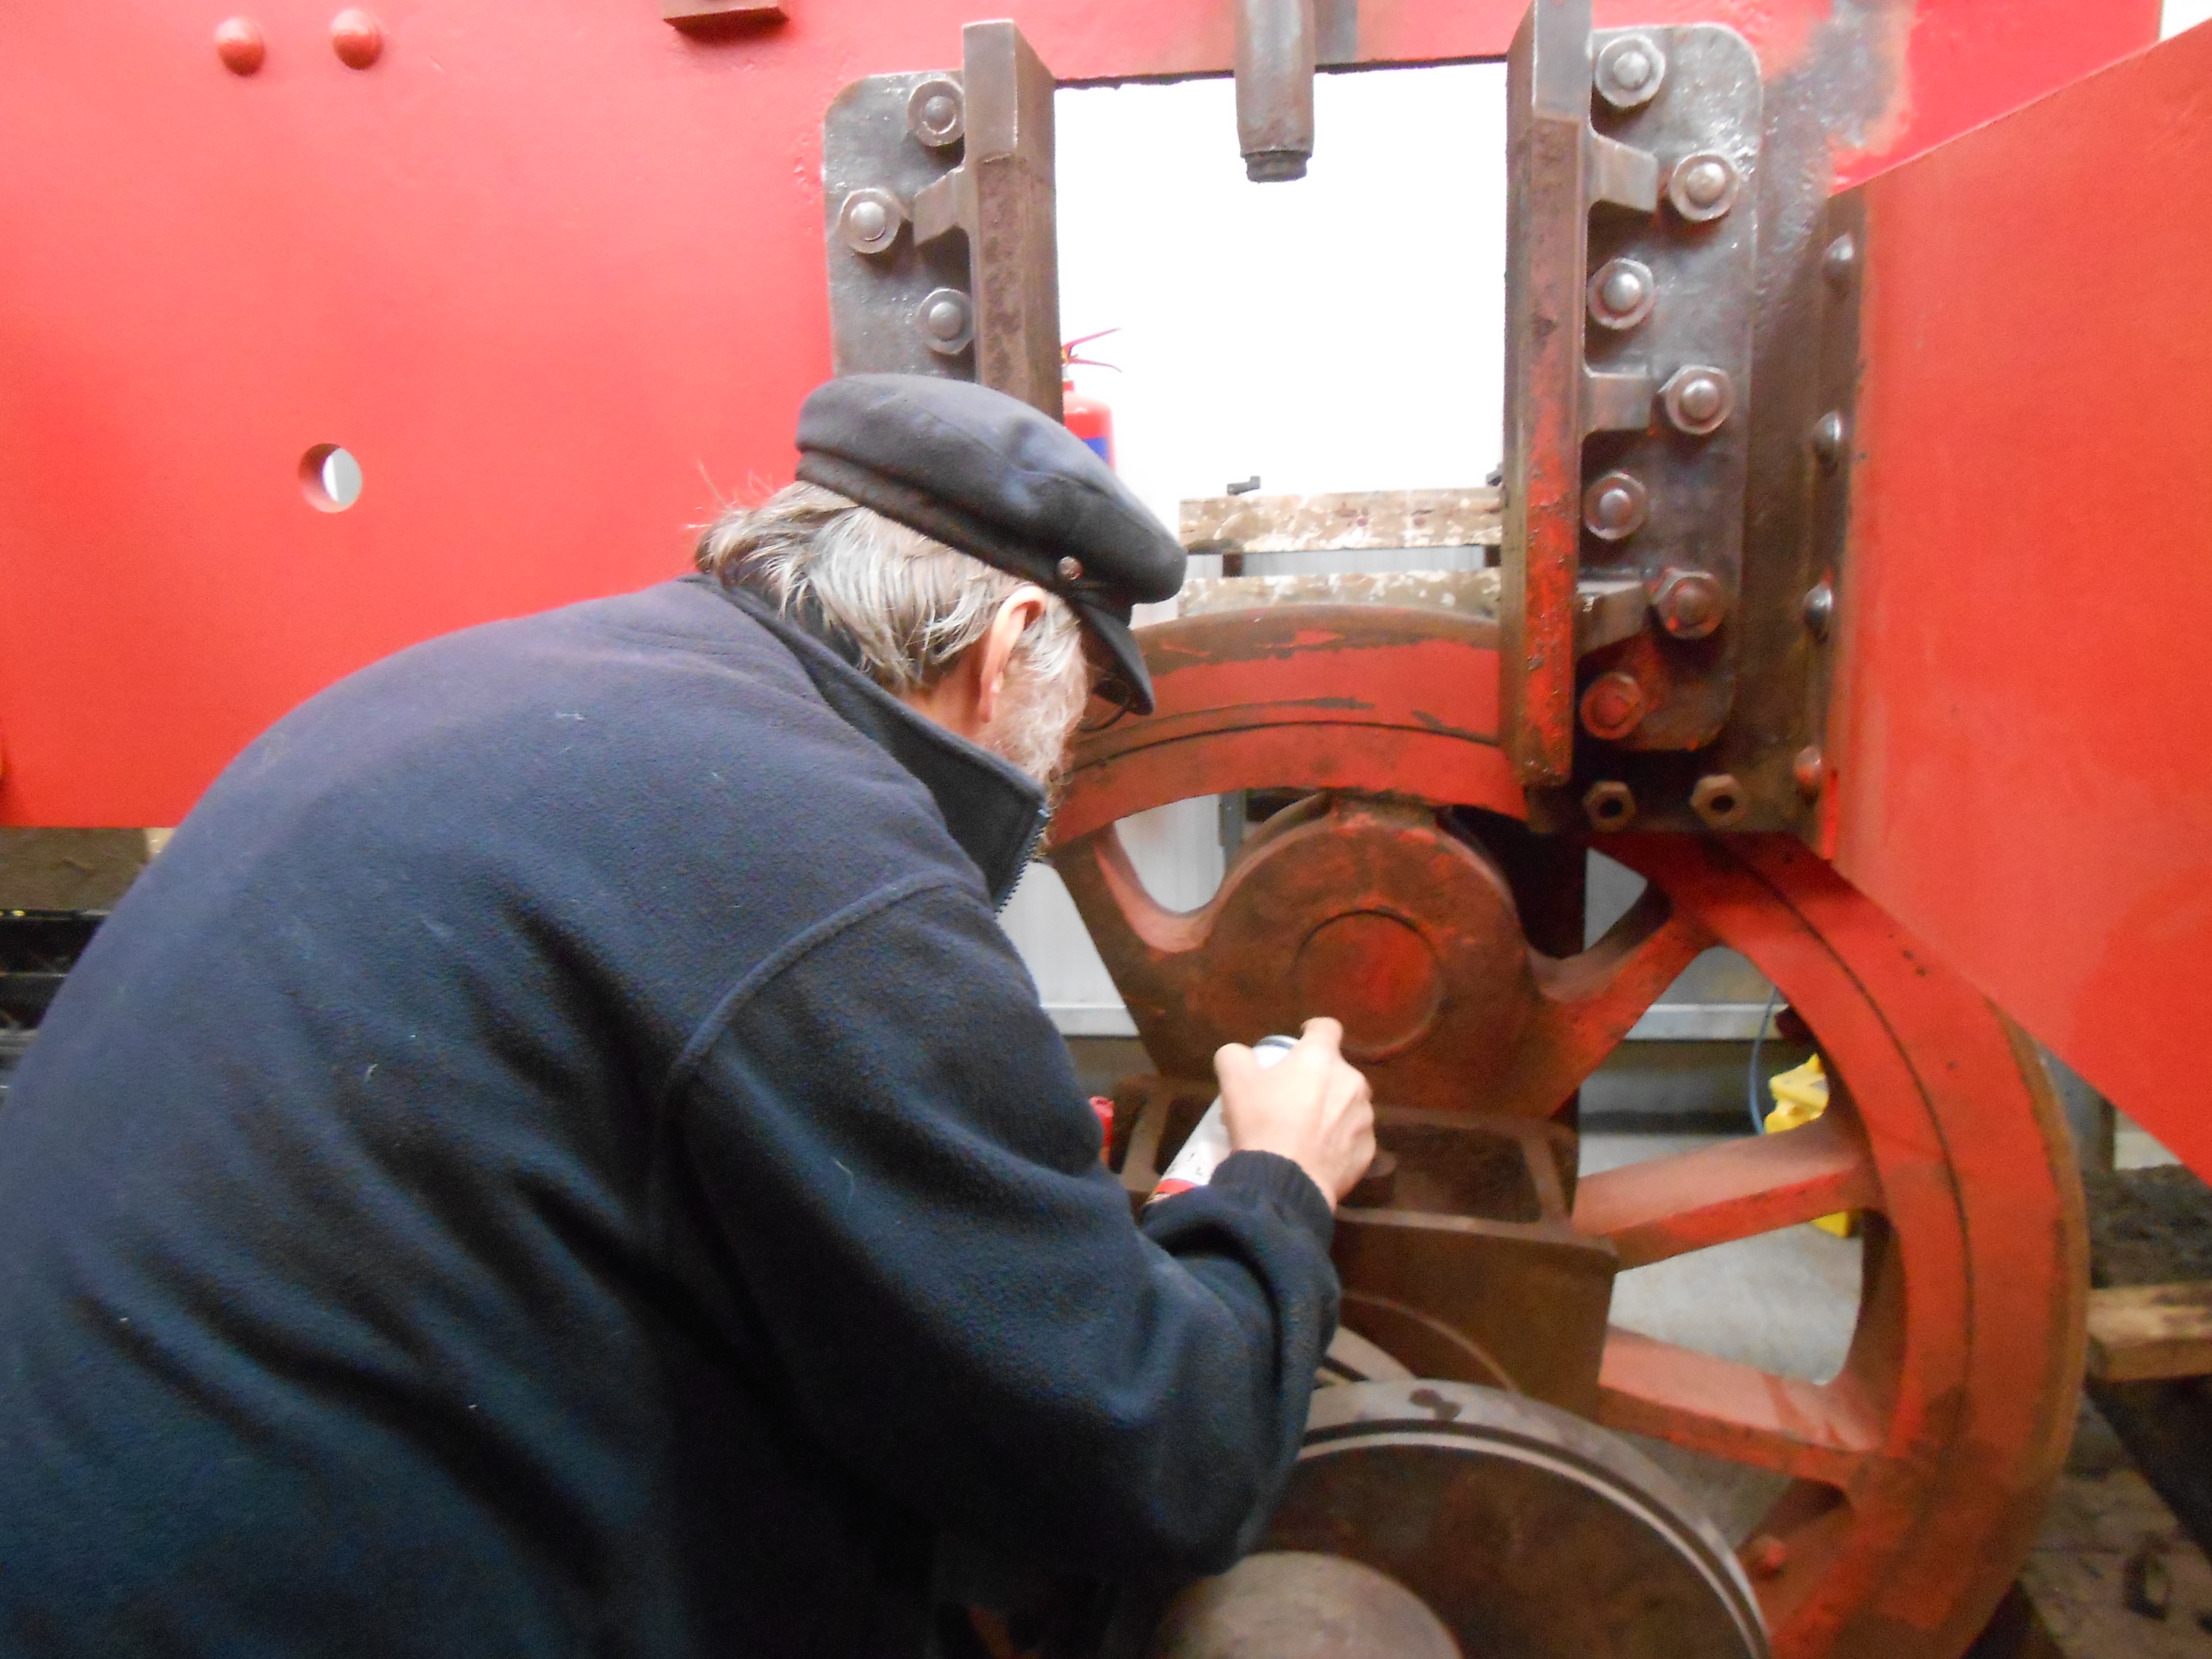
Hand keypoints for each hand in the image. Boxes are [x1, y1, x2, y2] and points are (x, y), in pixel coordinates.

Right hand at [1215, 1018, 1375, 1208]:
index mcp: (1321, 1058)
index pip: (1327, 1027)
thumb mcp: (1233, 1081)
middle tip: (1293, 1098)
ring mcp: (1364, 1117)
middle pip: (1337, 1071)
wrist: (1284, 1182)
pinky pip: (1353, 1137)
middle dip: (1319, 1079)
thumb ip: (1236, 1056)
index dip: (1312, 1031)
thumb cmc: (1261, 1123)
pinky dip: (1339, 1141)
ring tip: (1307, 1131)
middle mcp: (1352, 1082)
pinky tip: (1317, 1155)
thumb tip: (1241, 1055)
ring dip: (1332, 1110)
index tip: (1300, 1041)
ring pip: (1348, 1104)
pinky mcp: (1368, 1150)